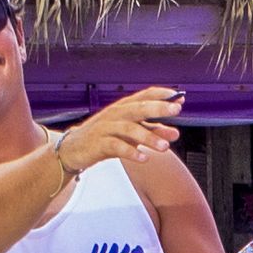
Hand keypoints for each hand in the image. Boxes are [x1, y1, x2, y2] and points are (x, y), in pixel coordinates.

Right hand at [55, 86, 182, 169]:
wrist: (73, 149)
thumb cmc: (105, 137)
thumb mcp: (131, 133)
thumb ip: (153, 132)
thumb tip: (176, 133)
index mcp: (123, 107)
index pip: (144, 95)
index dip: (161, 94)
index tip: (178, 96)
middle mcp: (115, 114)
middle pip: (138, 108)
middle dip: (157, 108)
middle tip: (175, 110)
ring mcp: (106, 128)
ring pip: (129, 129)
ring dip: (148, 137)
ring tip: (164, 147)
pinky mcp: (98, 144)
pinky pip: (116, 147)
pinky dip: (130, 152)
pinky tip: (143, 158)